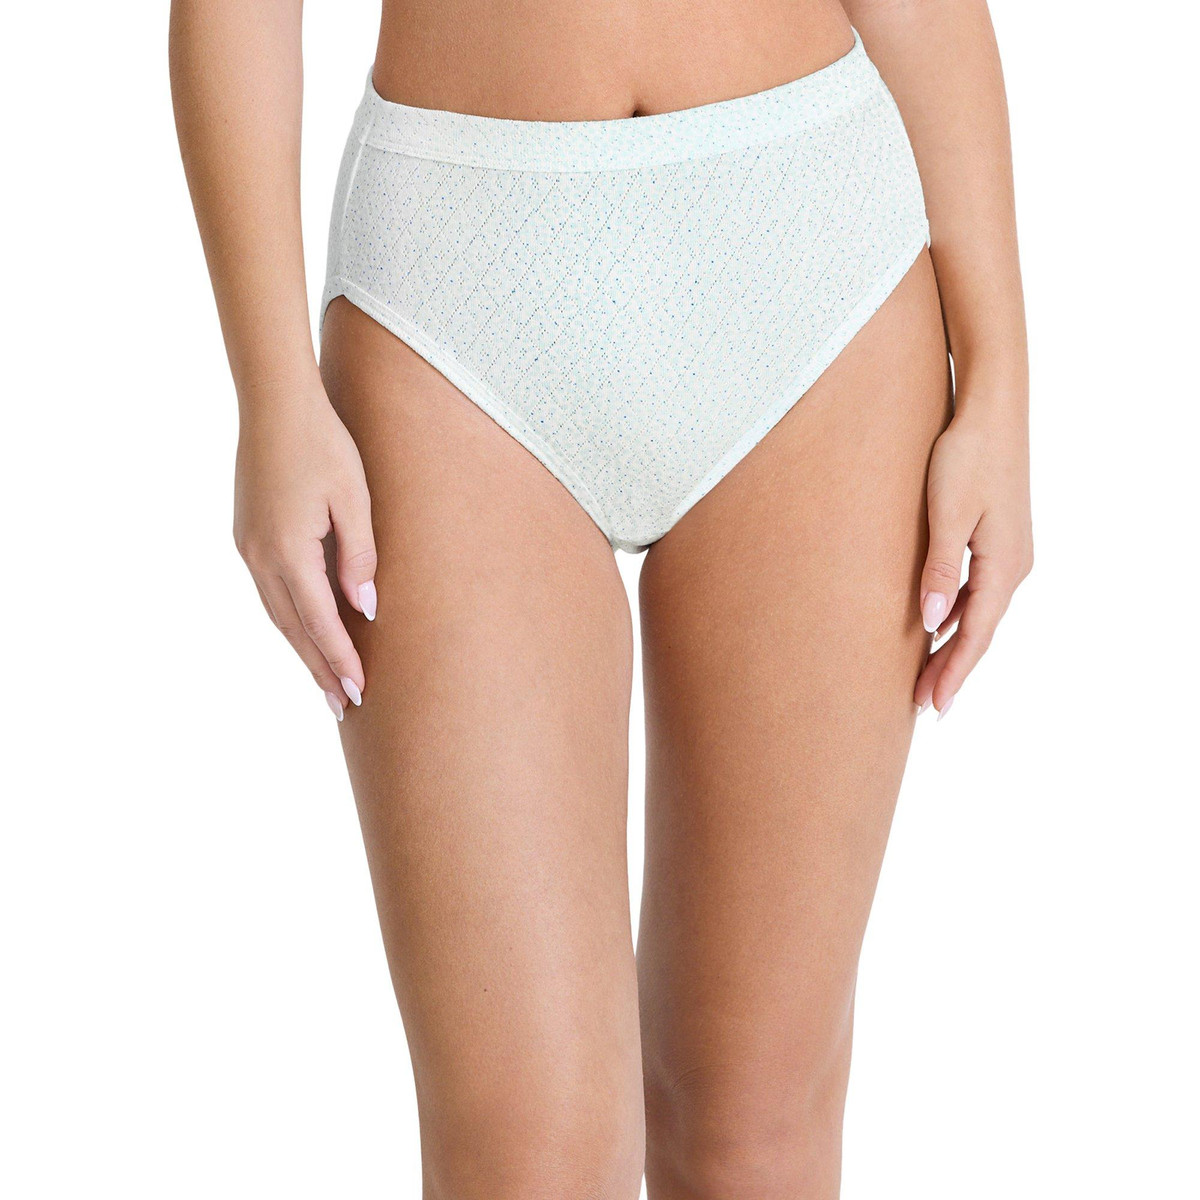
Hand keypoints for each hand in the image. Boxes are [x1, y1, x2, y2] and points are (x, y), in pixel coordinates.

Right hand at [233, 385, 376, 720]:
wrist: (274, 403)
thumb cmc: (323, 444)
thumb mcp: (354, 498)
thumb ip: (360, 556)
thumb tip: (367, 610)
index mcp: (288, 551)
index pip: (320, 622)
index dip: (340, 660)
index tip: (358, 692)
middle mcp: (260, 557)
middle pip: (293, 629)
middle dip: (319, 668)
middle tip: (341, 707)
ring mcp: (248, 547)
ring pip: (277, 614)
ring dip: (302, 649)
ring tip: (325, 681)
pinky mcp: (247, 536)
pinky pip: (270, 591)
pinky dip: (290, 619)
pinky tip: (306, 631)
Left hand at [914, 402, 1032, 717]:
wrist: (992, 408)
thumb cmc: (965, 455)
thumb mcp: (947, 513)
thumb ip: (939, 568)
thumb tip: (931, 622)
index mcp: (1004, 566)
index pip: (975, 635)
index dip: (953, 673)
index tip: (934, 707)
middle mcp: (1014, 566)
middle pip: (978, 631)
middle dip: (951, 669)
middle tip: (922, 707)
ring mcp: (1008, 552)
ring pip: (978, 613)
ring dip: (953, 645)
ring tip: (925, 677)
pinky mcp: (998, 538)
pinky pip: (976, 591)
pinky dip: (957, 616)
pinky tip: (937, 625)